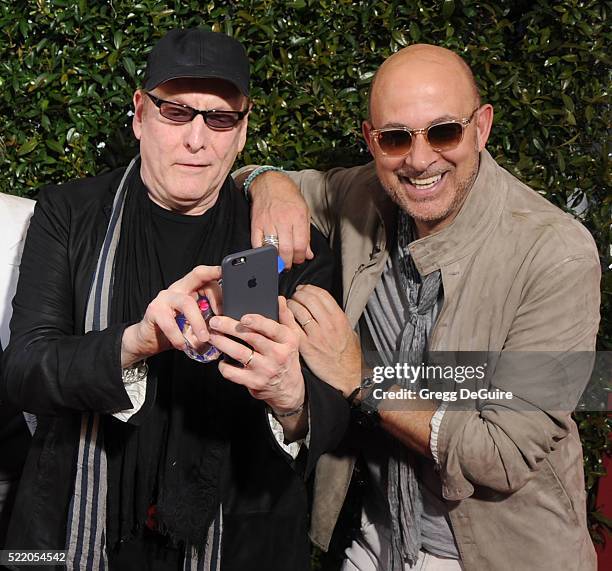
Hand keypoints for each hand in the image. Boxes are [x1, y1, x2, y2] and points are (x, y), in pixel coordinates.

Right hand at [121, 265, 221, 366]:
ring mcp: (165, 297)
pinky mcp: (154, 311)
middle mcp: (177, 288)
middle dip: (214, 291)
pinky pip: (170, 323)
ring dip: (198, 322)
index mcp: (190, 287)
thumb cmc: (176, 330)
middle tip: (223, 313)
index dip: (216, 272)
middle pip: (197, 276)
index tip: (228, 272)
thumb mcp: (196, 323)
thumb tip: (227, 327)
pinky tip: (183, 345)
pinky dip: (178, 336)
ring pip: (187, 302)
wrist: (149, 340)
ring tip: (204, 338)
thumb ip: (209, 320)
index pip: (204, 274)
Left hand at [208, 297, 304, 414]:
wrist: (289, 389)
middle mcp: (277, 355)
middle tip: (215, 321)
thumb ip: (285, 317)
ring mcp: (265, 370)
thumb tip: (278, 298)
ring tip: (211, 335)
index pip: (272, 328)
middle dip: (229, 328)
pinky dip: (223, 366)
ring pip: (239, 354)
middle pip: (250, 338)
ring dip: (222, 343)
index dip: (257, 322)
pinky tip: (221, 360)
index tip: (243, 317)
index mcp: (287, 340)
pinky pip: (233, 373)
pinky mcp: (254, 383)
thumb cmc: (287, 357)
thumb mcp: (292, 337)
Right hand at [249, 171, 312, 268]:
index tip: (300, 259)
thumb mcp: (304, 212)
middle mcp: (283, 220)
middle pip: (286, 250)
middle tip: (289, 264)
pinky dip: (262, 252)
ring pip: (272, 249)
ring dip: (276, 259)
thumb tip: (308, 254)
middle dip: (289, 262)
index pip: (300, 246)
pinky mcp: (256, 223)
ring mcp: (268, 222)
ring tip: (280, 260)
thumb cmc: (289, 196)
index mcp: (298, 217)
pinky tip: (268, 253)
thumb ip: (306, 235)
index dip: (301, 257)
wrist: (270, 182)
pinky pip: (257, 243)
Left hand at [288, 285, 360, 397]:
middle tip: (295, 297)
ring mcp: (316, 335)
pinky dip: (286, 319)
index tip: (304, 289)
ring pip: (298, 310)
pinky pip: (291, 327)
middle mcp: (328, 325)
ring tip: (289, 307)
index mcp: (339, 318)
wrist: (345, 374)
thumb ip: (336, 316)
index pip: (321, 295)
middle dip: (298, 295)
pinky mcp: (305, 346)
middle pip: (308, 299)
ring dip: (290, 305)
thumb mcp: (348, 330)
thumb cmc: (347, 353)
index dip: (309, 289)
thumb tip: (323, 304)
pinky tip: (285, 319)